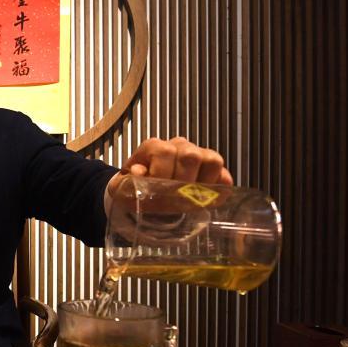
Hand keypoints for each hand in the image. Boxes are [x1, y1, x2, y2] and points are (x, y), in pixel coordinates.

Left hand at [107, 137, 232, 198]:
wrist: (142, 194)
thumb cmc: (133, 189)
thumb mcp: (123, 188)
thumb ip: (127, 180)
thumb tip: (138, 172)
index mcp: (155, 147)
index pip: (165, 152)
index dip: (162, 174)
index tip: (155, 190)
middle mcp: (178, 146)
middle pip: (191, 155)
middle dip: (183, 181)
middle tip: (174, 197)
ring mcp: (198, 155)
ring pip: (212, 160)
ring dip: (203, 183)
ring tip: (189, 197)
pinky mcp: (212, 171)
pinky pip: (224, 175)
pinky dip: (219, 189)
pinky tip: (206, 200)